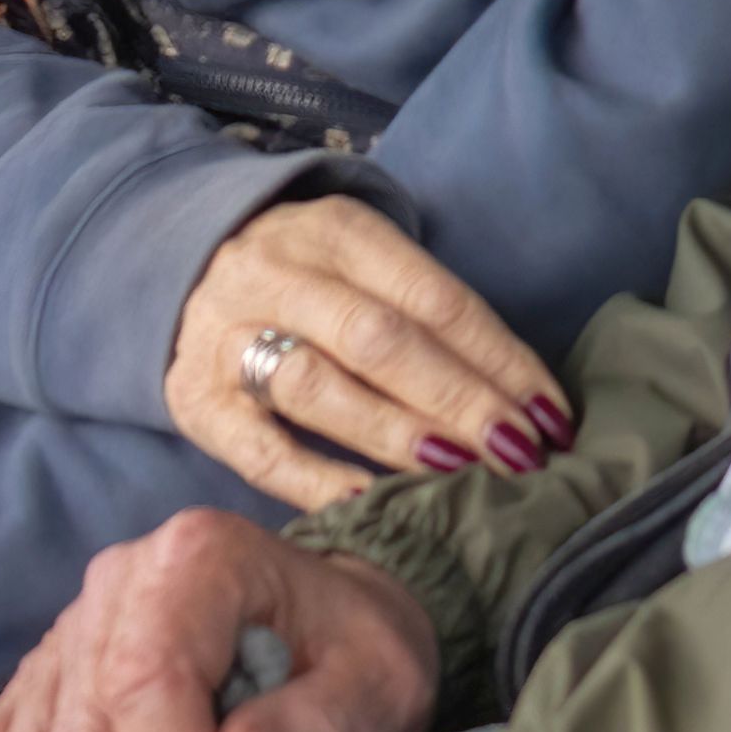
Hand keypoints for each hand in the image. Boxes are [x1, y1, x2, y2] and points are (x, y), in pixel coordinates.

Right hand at [165, 199, 572, 511]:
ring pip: (318, 387)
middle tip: (520, 453)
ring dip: (398, 435)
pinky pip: (260, 449)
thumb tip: (528, 404)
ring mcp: (225, 337)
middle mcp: (273, 273)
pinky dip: (318, 479)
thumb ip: (428, 317)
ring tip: (461, 473)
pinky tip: (374, 501)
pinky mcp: (195, 400)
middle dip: (459, 400)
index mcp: (332, 231)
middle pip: (378, 340)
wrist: (179, 271)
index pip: (432, 297)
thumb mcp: (363, 264)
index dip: (498, 359)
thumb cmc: (309, 283)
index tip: (551, 414)